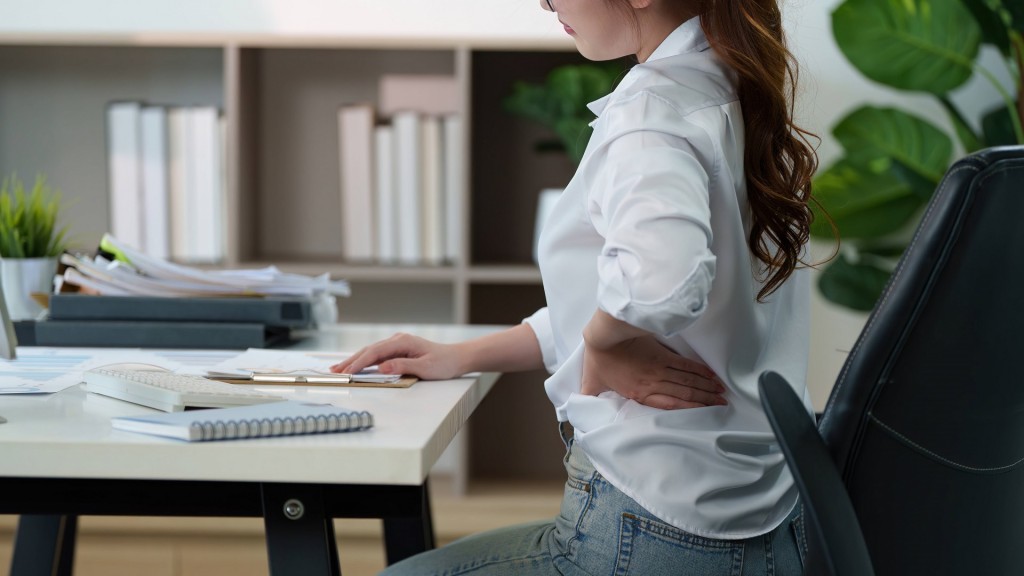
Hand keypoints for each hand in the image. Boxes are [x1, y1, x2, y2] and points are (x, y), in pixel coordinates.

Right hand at [330, 333, 463, 379]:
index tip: (347, 372)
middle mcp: (397, 340)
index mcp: (403, 342)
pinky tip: (355, 366)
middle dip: (350, 361)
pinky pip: (377, 356)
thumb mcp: (425, 368)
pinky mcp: (398, 350)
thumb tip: (382, 367)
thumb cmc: (444, 363)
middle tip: (335, 372)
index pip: (375, 352)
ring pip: (370, 352)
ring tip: (338, 369)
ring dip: (354, 361)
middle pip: (368, 350)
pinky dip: (364, 361)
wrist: (456, 358)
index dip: (359, 362)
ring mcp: (397, 344)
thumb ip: (403, 366)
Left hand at [581, 335, 726, 408]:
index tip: (705, 412)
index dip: (690, 409)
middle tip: (723, 404)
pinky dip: (699, 370)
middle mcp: (653, 383)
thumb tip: (581, 406)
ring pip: (688, 381)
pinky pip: (684, 365)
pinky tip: (710, 375)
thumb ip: (591, 396)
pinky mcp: (662, 354)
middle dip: (705, 400)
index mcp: (639, 393)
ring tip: (721, 392)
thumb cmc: (598, 359)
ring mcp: (660, 368)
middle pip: (685, 394)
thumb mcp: (591, 383)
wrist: (605, 336)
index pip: (670, 405)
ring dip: (706, 387)